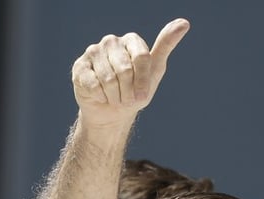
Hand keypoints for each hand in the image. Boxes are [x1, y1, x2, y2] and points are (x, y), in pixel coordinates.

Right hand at [70, 18, 190, 128]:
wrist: (113, 111)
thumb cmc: (136, 91)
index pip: (142, 58)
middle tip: (127, 99)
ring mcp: (93, 52)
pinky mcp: (79, 66)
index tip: (142, 96)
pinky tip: (101, 96)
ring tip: (115, 98)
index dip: (143, 81)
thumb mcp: (155, 70)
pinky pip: (93, 84)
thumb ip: (166, 45)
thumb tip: (184, 22)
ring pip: (108, 79)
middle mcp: (111, 42)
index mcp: (132, 41)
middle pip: (125, 70)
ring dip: (115, 96)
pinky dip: (101, 96)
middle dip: (129, 91)